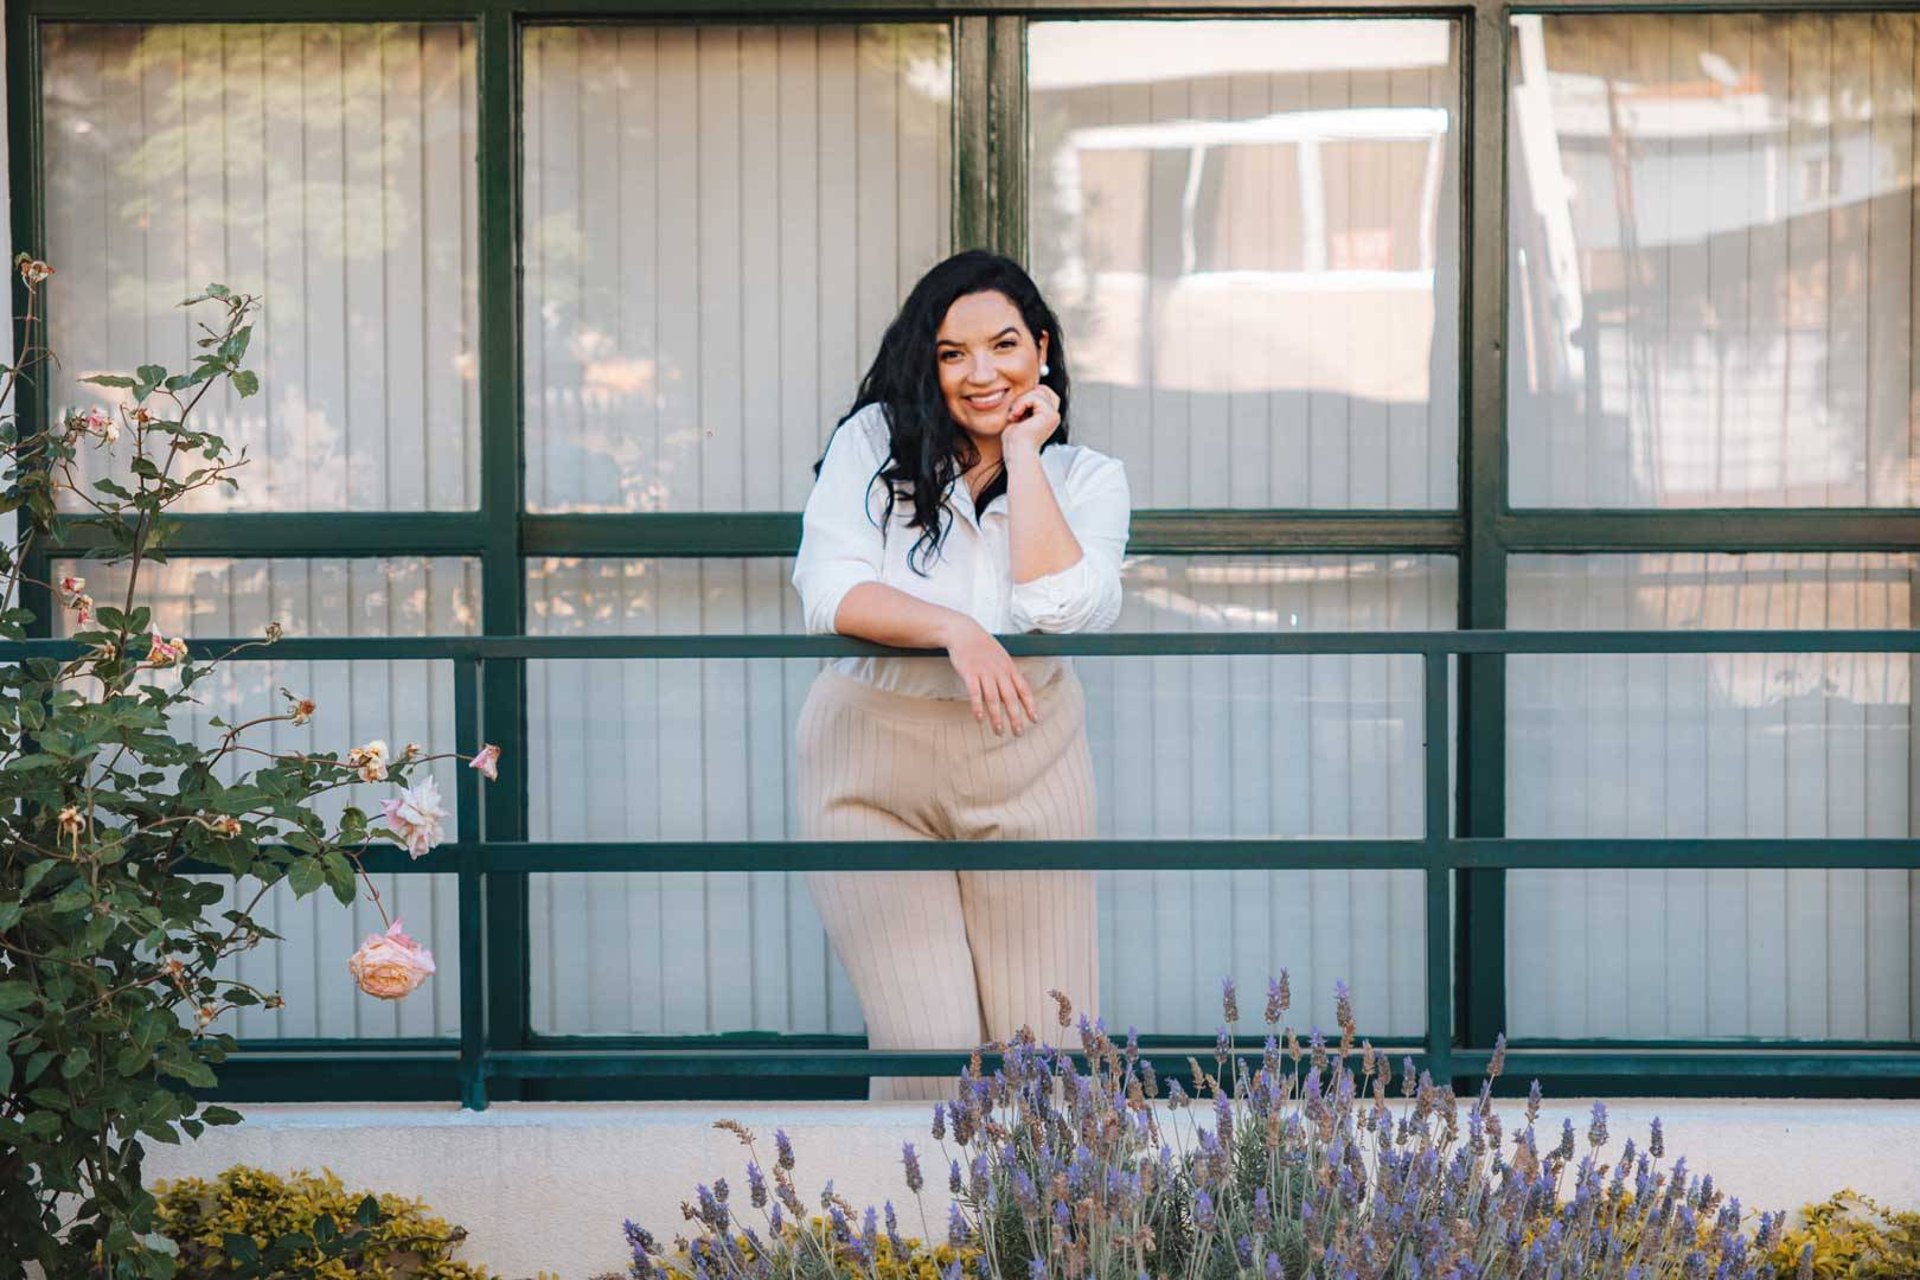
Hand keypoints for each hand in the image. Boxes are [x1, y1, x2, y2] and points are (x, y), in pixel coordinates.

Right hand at [940, 616, 1039, 735]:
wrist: (964, 632)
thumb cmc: (983, 646)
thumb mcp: (1001, 657)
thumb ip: (1008, 674)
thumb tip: (1016, 691)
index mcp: (1009, 668)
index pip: (1024, 689)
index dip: (1030, 705)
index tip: (1035, 720)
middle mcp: (999, 671)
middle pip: (1010, 698)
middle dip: (1015, 717)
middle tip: (1018, 733)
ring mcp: (984, 672)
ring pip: (993, 698)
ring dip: (997, 717)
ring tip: (999, 731)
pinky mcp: (969, 673)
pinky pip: (975, 693)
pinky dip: (977, 706)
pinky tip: (979, 718)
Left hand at [1002, 383, 1059, 455]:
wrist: (1016, 453)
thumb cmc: (1014, 440)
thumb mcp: (1019, 416)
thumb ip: (1024, 403)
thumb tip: (1019, 388)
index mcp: (1048, 416)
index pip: (1042, 392)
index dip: (1027, 396)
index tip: (1015, 412)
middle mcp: (1054, 415)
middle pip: (1041, 389)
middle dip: (1024, 398)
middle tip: (1014, 414)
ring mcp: (1054, 415)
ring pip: (1037, 391)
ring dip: (1020, 402)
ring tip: (1014, 417)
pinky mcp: (1050, 415)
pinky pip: (1034, 397)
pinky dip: (1021, 405)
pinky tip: (1016, 417)